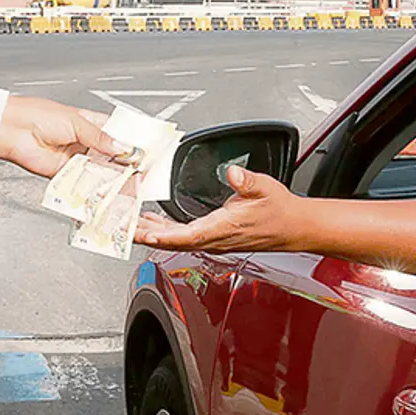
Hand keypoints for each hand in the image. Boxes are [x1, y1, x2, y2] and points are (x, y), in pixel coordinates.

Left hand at [0, 96, 131, 177]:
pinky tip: (103, 187)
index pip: (118, 135)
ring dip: (111, 177)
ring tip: (125, 182)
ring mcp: (76, 159)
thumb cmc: (38, 115)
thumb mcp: (76, 122)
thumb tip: (123, 147)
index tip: (145, 152)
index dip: (131, 144)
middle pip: (111, 157)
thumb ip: (100, 138)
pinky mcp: (65, 174)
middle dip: (124, 164)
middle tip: (138, 171)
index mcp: (91, 124)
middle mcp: (85, 142)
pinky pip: (83, 183)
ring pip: (100, 172)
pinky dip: (93, 187)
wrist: (12, 130)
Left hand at [135, 166, 303, 253]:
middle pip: (172, 240)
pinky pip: (182, 235)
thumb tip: (233, 174)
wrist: (293, 228)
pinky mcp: (211, 236)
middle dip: (146, 234)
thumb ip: (247, 181)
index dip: (164, 235)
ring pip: (174, 239)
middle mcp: (214, 239)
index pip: (187, 236)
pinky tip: (151, 221)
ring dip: (151, 231)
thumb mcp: (265, 189)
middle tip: (122, 227)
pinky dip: (163, 229)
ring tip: (128, 223)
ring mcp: (211, 240)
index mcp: (223, 229)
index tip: (144, 232)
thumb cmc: (280, 212)